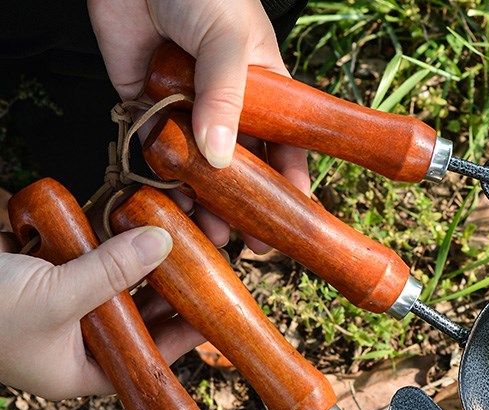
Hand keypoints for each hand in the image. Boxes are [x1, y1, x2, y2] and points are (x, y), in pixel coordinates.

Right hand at [0, 227, 203, 399]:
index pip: (142, 360)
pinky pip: (81, 258)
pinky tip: (124, 224)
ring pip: (108, 285)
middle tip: (196, 272)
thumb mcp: (55, 298)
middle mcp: (69, 342)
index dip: (177, 339)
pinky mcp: (39, 273)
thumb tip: (160, 245)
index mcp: (76, 370)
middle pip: (132, 319)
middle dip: (162, 293)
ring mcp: (54, 307)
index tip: (208, 318)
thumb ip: (109, 272)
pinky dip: (100, 241)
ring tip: (171, 246)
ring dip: (134, 263)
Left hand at [87, 0, 308, 249]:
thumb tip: (219, 160)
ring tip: (212, 235)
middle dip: (249, 207)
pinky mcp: (147, 108)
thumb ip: (226, 100)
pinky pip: (159, 153)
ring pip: (201, 170)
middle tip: (252, 245)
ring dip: (207, 204)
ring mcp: (188, 109)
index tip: (297, 219)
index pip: (286, 147)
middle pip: (243, 168)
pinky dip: (165, 182)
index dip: (292, 183)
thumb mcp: (230, 42)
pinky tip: (174, 207)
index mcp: (264, 91)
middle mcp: (227, 107)